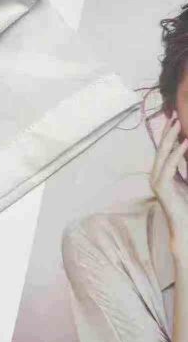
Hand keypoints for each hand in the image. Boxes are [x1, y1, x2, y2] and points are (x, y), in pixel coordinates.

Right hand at [150, 111, 187, 258]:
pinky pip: (170, 165)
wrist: (184, 226)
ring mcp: (156, 180)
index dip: (168, 134)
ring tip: (178, 124)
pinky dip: (178, 152)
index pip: (164, 149)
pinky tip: (185, 143)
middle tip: (174, 116)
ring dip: (172, 138)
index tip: (174, 118)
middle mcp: (156, 175)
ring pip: (163, 154)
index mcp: (162, 173)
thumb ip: (186, 167)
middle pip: (161, 148)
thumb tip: (187, 149)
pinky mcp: (161, 186)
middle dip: (168, 131)